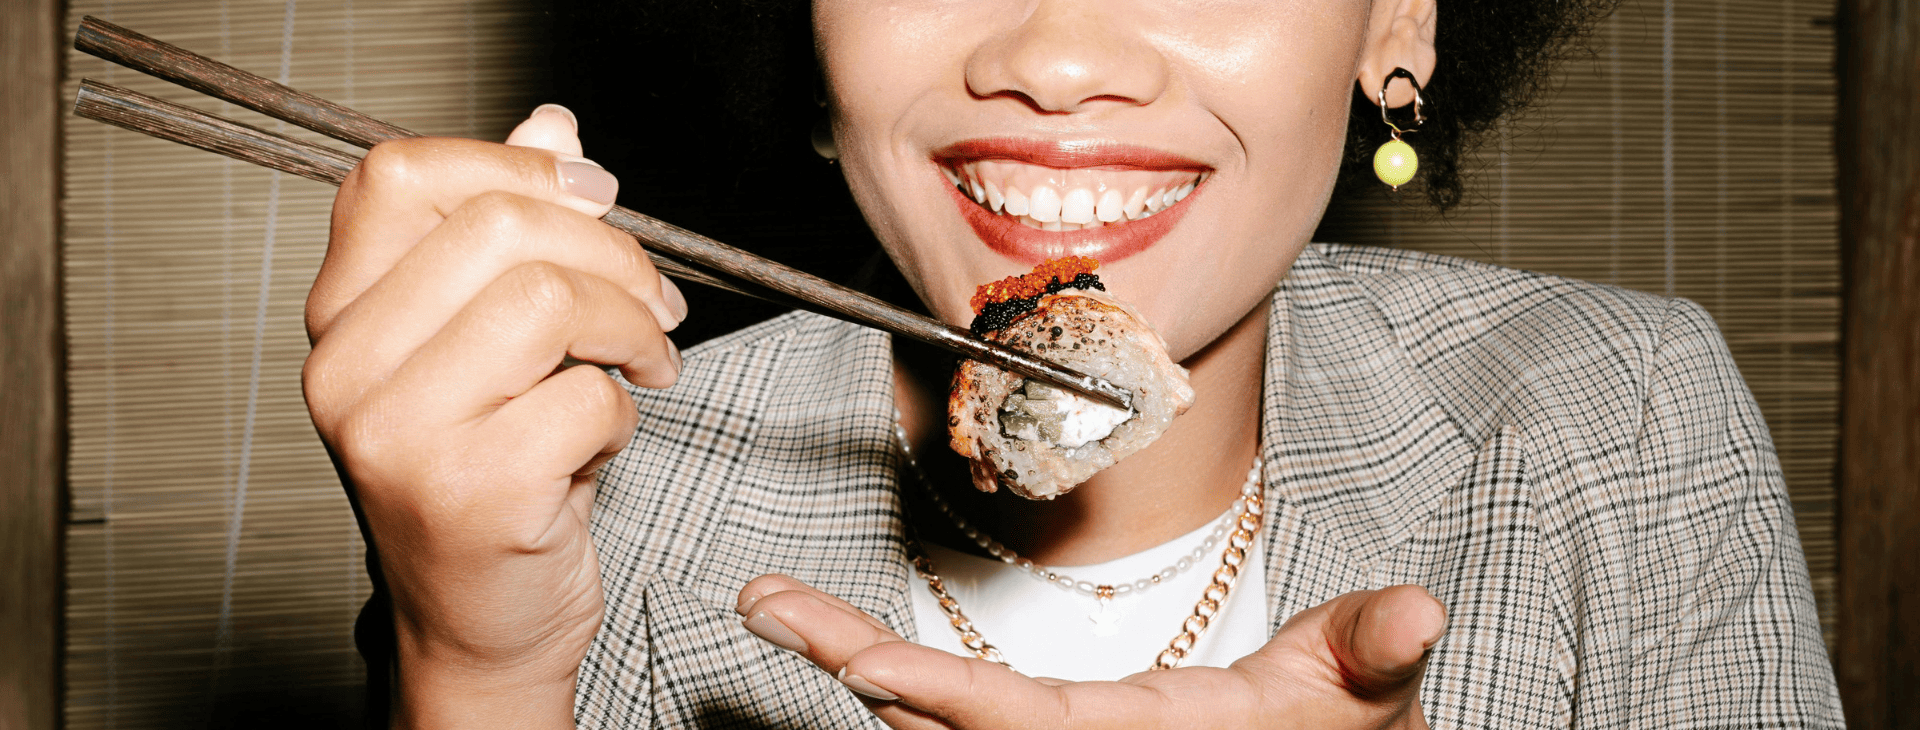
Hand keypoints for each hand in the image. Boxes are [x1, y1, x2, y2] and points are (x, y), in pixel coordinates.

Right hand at [303, 105, 686, 727]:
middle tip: (650, 303)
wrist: (480, 623)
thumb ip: (508, 232)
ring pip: (545, 300)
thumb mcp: (488, 344)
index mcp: (342, 318)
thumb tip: (551, 128)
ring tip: (640, 366)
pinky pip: (586, 397)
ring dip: (626, 328)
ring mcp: (398, 434)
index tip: (593, 195)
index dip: (517, 166)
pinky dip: (622, 413)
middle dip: (608, 254)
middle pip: (496, 228)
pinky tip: (601, 441)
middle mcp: (346, 370)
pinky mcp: (468, 492)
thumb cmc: (488, 480)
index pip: (401, 176)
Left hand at [736, 574, 1443, 728]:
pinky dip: (902, 694)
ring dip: (858, 667)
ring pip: (939, 726)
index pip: (1018, 718)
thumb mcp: (1362, 694)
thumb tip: (1414, 612)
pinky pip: (963, 725)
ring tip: (777, 609)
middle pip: (945, 720)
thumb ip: (1371, 650)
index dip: (933, 689)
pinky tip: (852, 658)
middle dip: (852, 659)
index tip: (853, 658)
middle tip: (766, 604)